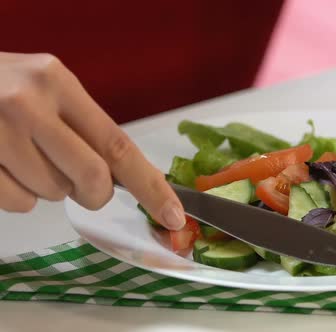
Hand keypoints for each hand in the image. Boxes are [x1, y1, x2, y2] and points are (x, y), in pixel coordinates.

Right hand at [0, 52, 185, 229]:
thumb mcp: (45, 90)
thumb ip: (81, 128)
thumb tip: (125, 179)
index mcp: (58, 82)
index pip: (118, 144)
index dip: (151, 186)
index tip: (174, 215)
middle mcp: (28, 102)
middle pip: (91, 179)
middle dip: (93, 192)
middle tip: (78, 181)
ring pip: (50, 194)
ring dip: (46, 187)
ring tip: (22, 155)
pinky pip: (16, 203)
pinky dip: (16, 194)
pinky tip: (3, 164)